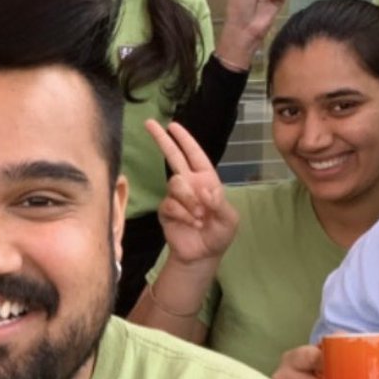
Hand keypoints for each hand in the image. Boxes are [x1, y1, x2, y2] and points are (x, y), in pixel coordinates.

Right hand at [145, 120, 237, 264]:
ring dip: (188, 200)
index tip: (172, 125)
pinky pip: (170, 204)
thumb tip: (205, 190)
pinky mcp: (165, 210)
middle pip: (172, 156)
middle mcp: (189, 184)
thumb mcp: (229, 220)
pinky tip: (191, 223)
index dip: (185, 140)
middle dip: (162, 140)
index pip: (194, 154)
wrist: (202, 255)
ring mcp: (175, 196)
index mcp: (206, 180)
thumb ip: (220, 204)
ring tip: (199, 218)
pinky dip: (183, 214)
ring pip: (175, 183)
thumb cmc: (219, 234)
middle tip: (149, 123)